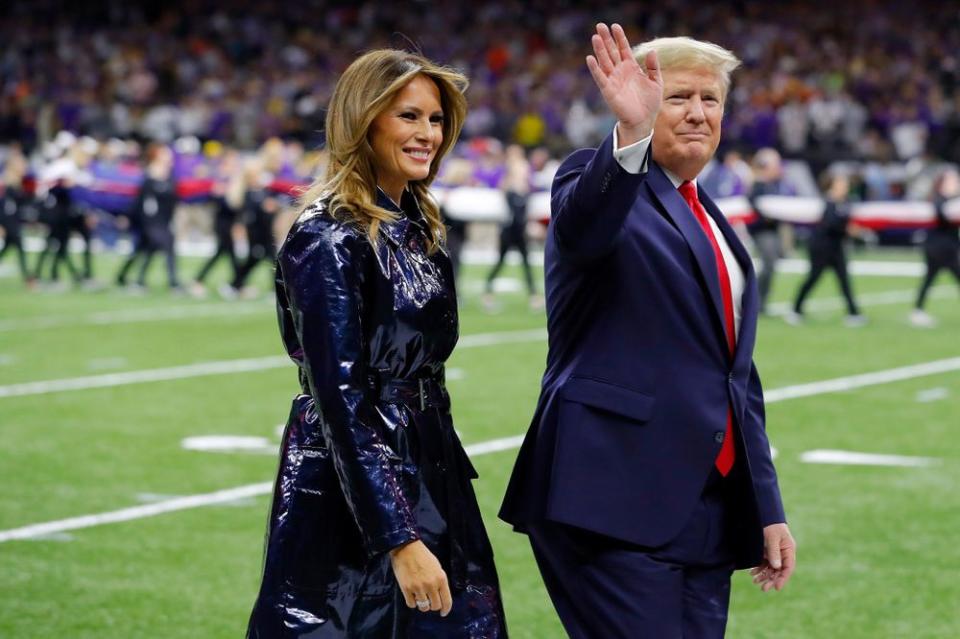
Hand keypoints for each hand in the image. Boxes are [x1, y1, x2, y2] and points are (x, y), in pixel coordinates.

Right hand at [389, 540, 451, 615]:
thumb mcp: (437, 566)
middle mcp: (431, 585)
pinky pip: (411, 604)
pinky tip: (412, 595)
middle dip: (433, 606)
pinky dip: (412, 602)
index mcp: (441, 578)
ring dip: (423, 605)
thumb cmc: (423, 555)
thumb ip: (439, 581)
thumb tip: (440, 595)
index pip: (447, 601)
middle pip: (435, 606)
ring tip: (420, 597)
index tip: (443, 612)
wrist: (406, 547)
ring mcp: (418, 587)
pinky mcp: (406, 588)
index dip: (446, 609)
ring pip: (423, 607)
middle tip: (430, 601)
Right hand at [585, 23, 662, 146]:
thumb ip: (653, 67)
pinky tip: (590, 58)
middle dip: (606, 39)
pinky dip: (595, 69)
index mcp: (631, 68)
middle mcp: (620, 72)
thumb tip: (651, 51)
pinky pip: (600, 78)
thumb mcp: (656, 82)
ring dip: (599, 49)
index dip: (620, 37)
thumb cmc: (650, 103)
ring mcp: (613, 80)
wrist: (643, 121)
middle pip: (611, 52)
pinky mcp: (608, 91)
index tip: (615, 26)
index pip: (623, 49)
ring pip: (605, 61)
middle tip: (600, 25)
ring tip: (595, 37)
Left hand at [750, 523, 795, 591]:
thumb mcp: (772, 538)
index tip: (776, 588)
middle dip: (771, 580)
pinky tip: (752, 573)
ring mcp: (775, 553)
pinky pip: (765, 563)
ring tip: (755, 581)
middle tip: (763, 588)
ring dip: (764, 575)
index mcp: (789, 549)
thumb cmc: (770, 525)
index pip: (788, 568)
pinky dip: (759, 569)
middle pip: (779, 570)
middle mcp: (783, 553)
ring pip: (771, 568)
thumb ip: (774, 552)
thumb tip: (776, 567)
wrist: (763, 514)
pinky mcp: (768, 551)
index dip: (783, 578)